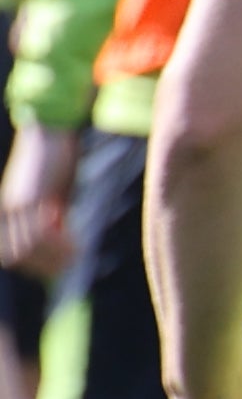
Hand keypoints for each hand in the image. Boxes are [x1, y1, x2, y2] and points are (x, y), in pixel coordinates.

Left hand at [0, 124, 69, 278]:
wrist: (50, 133)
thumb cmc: (55, 161)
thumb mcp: (52, 194)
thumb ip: (52, 217)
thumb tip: (60, 241)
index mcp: (6, 213)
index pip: (11, 255)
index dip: (36, 266)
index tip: (61, 266)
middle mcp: (5, 212)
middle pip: (16, 256)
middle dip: (44, 266)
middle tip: (72, 261)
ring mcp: (14, 207)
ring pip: (26, 249)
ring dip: (54, 257)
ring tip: (77, 252)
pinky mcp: (28, 199)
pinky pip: (38, 234)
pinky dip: (58, 244)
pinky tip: (75, 241)